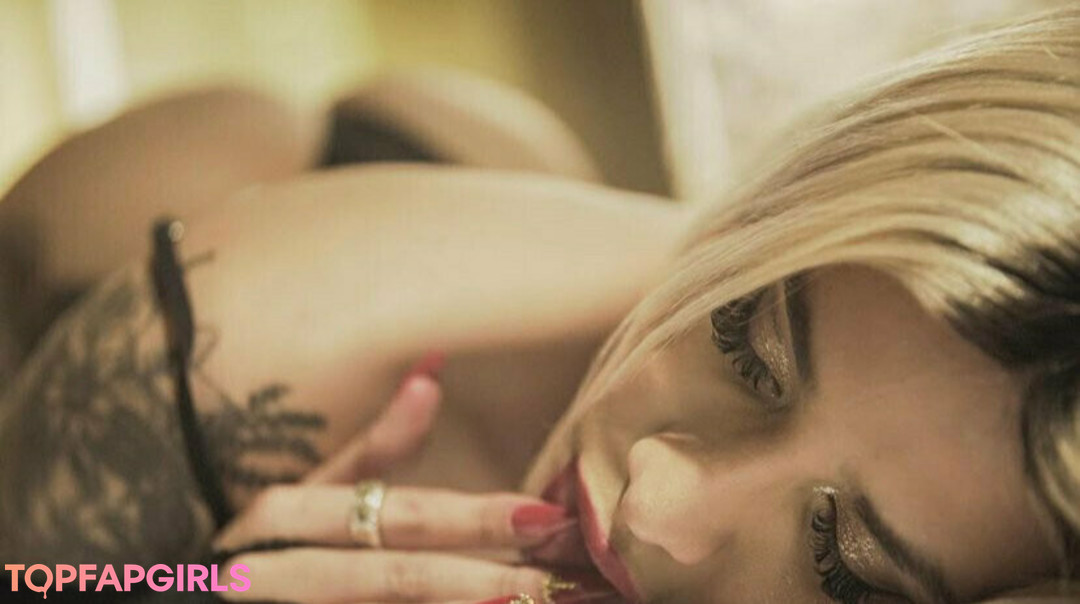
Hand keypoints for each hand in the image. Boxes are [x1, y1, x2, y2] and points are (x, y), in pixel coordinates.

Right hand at [212, 356, 605, 602]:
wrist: (188, 598)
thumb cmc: (257, 547)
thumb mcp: (307, 491)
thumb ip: (372, 446)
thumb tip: (433, 369)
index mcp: (282, 516)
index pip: (387, 513)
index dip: (465, 518)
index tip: (540, 515)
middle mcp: (271, 568)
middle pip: (385, 573)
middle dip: (471, 575)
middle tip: (552, 576)